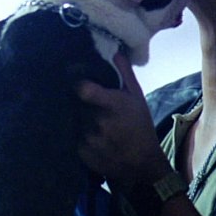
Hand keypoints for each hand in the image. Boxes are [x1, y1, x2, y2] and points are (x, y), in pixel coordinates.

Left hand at [77, 52, 172, 189]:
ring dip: (79, 119)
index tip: (78, 82)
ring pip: (74, 120)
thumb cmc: (140, 126)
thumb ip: (125, 73)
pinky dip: (79, 135)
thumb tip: (115, 51)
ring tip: (92, 121)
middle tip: (88, 104)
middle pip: (76, 104)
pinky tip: (92, 136)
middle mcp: (99, 123)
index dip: (77, 84)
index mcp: (114, 106)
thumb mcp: (137, 97)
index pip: (84, 90)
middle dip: (80, 103)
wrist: (142, 165)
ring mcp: (90, 140)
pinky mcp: (82, 153)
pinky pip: (73, 137)